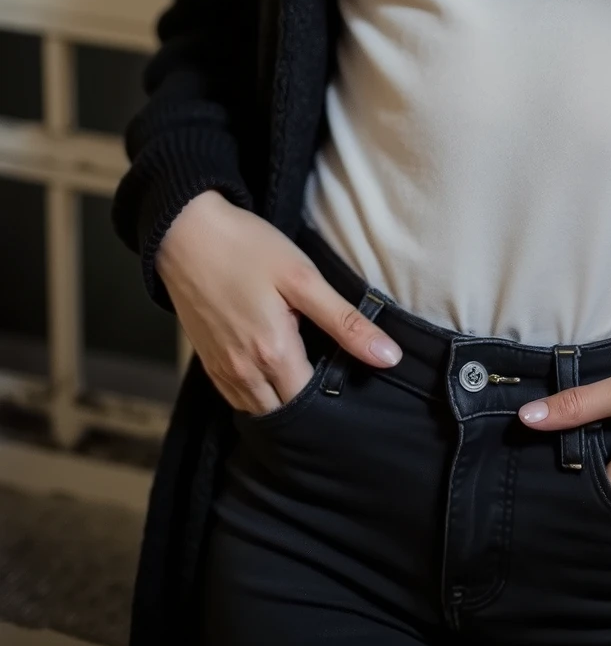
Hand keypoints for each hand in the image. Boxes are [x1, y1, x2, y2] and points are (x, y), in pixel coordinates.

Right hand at [155, 190, 400, 414]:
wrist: (185, 233)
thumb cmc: (248, 248)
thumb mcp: (303, 278)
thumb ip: (346, 322)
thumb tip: (388, 357)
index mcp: (273, 353)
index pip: (312, 402)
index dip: (334, 395)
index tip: (349, 376)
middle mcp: (244, 373)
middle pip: (285, 413)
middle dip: (308, 403)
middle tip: (330, 375)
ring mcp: (221, 371)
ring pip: (259, 410)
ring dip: (282, 402)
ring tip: (305, 373)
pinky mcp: (207, 363)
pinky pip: (237, 398)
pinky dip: (258, 395)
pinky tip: (273, 371)